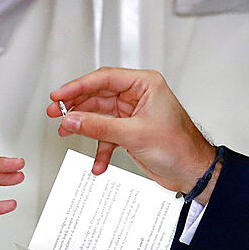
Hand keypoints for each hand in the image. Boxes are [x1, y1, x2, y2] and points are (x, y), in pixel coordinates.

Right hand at [47, 68, 216, 200]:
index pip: (104, 78)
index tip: (60, 95)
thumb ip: (100, 127)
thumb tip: (75, 120)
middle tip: (56, 112)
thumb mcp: (134, 134)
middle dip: (76, 107)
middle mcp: (138, 96)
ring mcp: (133, 114)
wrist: (192, 171)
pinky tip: (97, 161)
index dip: (78, 86)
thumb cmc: (179, 147)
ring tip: (66, 132)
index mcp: (145, 85)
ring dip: (84, 127)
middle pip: (98, 96)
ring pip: (99, 116)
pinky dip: (100, 149)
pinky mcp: (130, 132)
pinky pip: (107, 136)